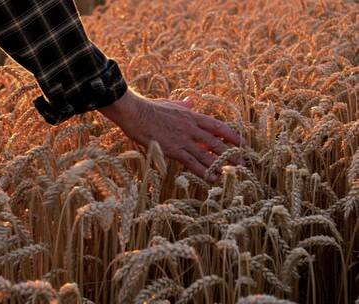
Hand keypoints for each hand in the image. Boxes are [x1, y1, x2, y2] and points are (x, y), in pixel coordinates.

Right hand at [98, 88, 245, 181]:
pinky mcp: (173, 150)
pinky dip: (203, 171)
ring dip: (222, 164)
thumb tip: (191, 101)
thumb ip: (182, 105)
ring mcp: (183, 139)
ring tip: (233, 172)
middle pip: (217, 142)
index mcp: (191, 116)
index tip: (243, 143)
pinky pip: (192, 163)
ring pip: (207, 154)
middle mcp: (191, 128)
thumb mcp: (169, 103)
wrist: (135, 112)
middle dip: (232, 153)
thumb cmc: (149, 107)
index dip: (232, 136)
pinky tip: (212, 178)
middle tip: (244, 163)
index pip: (218, 126)